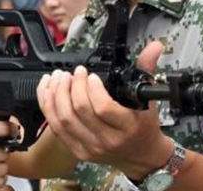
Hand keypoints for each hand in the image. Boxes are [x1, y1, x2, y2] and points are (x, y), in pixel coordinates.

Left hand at [37, 41, 173, 179]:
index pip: (103, 108)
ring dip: (56, 94)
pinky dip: (47, 106)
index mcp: (128, 127)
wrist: (141, 155)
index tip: (91, 75)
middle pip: (80, 111)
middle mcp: (108, 140)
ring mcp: (91, 147)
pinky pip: (56, 128)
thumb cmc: (144, 125)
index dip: (92, 88)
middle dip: (72, 86)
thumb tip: (154, 47)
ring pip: (64, 119)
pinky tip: (47, 90)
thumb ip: (146, 69)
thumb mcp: (148, 98)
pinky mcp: (78, 151)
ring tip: (59, 78)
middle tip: (73, 73)